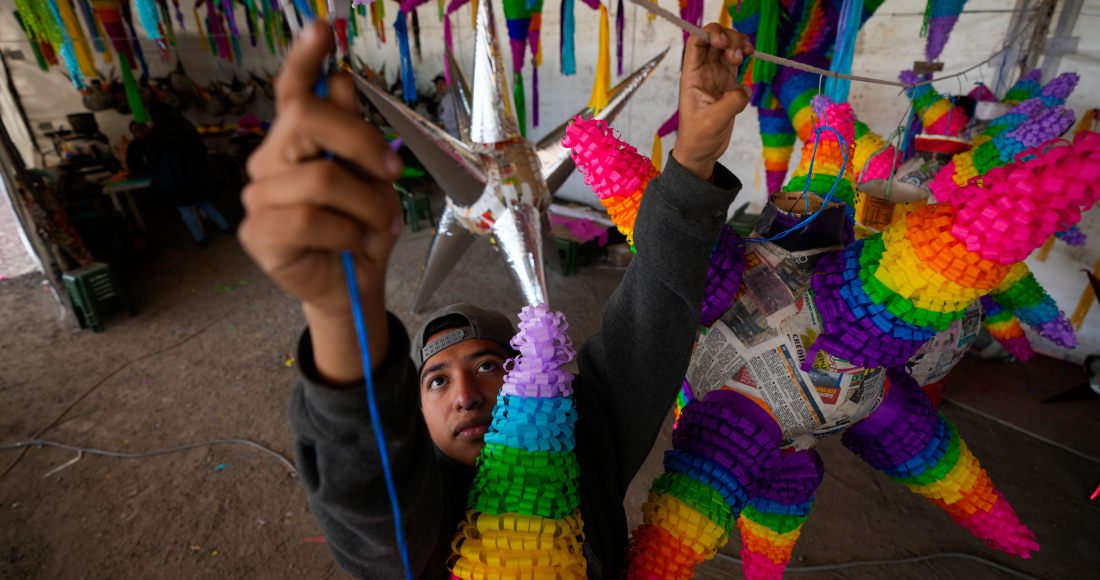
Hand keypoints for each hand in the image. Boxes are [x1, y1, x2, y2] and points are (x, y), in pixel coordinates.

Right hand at [239, 22, 402, 383]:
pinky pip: (313, 220)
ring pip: (321, 180)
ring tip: (380, 227)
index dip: (305, 59)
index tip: (322, 29)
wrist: (351, 287)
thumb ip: (354, 137)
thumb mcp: (371, 181)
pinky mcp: (258, 234)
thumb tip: (339, 82)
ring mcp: (259, 197)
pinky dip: (349, 233)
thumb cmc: (361, 229)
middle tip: (393, 175)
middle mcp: (270, 161)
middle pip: (307, 121)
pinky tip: (356, 244)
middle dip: (362, 143)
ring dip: (367, 206)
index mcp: (296, 141)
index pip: (294, 92)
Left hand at [673, 24, 753, 180]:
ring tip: (746, 55)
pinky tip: (750, 55)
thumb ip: (731, 102)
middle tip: (738, 57)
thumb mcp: (714, 121)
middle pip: (714, 39)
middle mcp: (703, 71)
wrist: (701, 152)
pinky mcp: (728, 83)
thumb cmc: (698, 138)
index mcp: (691, 76)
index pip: (696, 42)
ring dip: (738, 44)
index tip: (723, 44)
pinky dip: (745, 53)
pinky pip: (737, 60)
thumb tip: (745, 89)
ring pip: (727, 46)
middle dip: (729, 39)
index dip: (710, 34)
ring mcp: (716, 75)